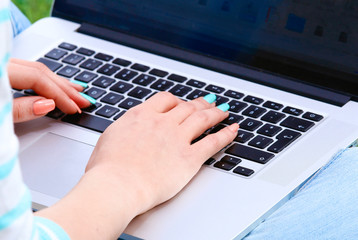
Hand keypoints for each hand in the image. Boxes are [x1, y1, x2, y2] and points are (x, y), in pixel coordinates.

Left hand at [8, 58, 90, 122]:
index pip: (38, 78)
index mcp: (0, 70)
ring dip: (56, 83)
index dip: (59, 95)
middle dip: (65, 88)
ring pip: (34, 69)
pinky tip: (52, 86)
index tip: (73, 108)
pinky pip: (26, 71)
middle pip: (39, 71)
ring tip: (75, 91)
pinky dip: (42, 80)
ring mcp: (1, 64)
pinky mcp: (1, 70)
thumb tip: (47, 105)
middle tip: (83, 101)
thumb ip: (18, 110)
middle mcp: (1, 62)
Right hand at [87, 92, 238, 210]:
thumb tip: (129, 127)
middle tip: (209, 102)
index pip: (166, 100)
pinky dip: (226, 134)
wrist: (117, 186)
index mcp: (142, 116)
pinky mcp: (189, 158)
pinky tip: (233, 129)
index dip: (177, 101)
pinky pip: (213, 141)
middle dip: (200, 103)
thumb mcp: (109, 138)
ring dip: (216, 113)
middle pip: (187, 107)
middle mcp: (162, 123)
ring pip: (203, 119)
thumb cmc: (107, 168)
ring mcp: (177, 139)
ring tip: (224, 110)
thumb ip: (125, 128)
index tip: (182, 103)